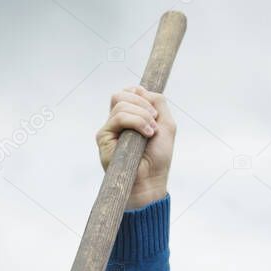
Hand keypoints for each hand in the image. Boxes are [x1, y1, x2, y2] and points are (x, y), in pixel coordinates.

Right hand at [96, 85, 174, 207]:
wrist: (150, 180)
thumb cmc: (158, 157)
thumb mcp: (167, 124)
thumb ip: (158, 102)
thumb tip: (141, 90)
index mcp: (130, 116)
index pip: (129, 92)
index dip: (141, 94)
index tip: (154, 111)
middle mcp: (117, 121)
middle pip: (122, 94)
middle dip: (143, 103)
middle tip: (155, 121)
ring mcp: (110, 128)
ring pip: (121, 103)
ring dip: (141, 115)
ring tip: (152, 132)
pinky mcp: (103, 136)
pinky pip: (118, 117)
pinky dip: (136, 121)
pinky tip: (146, 134)